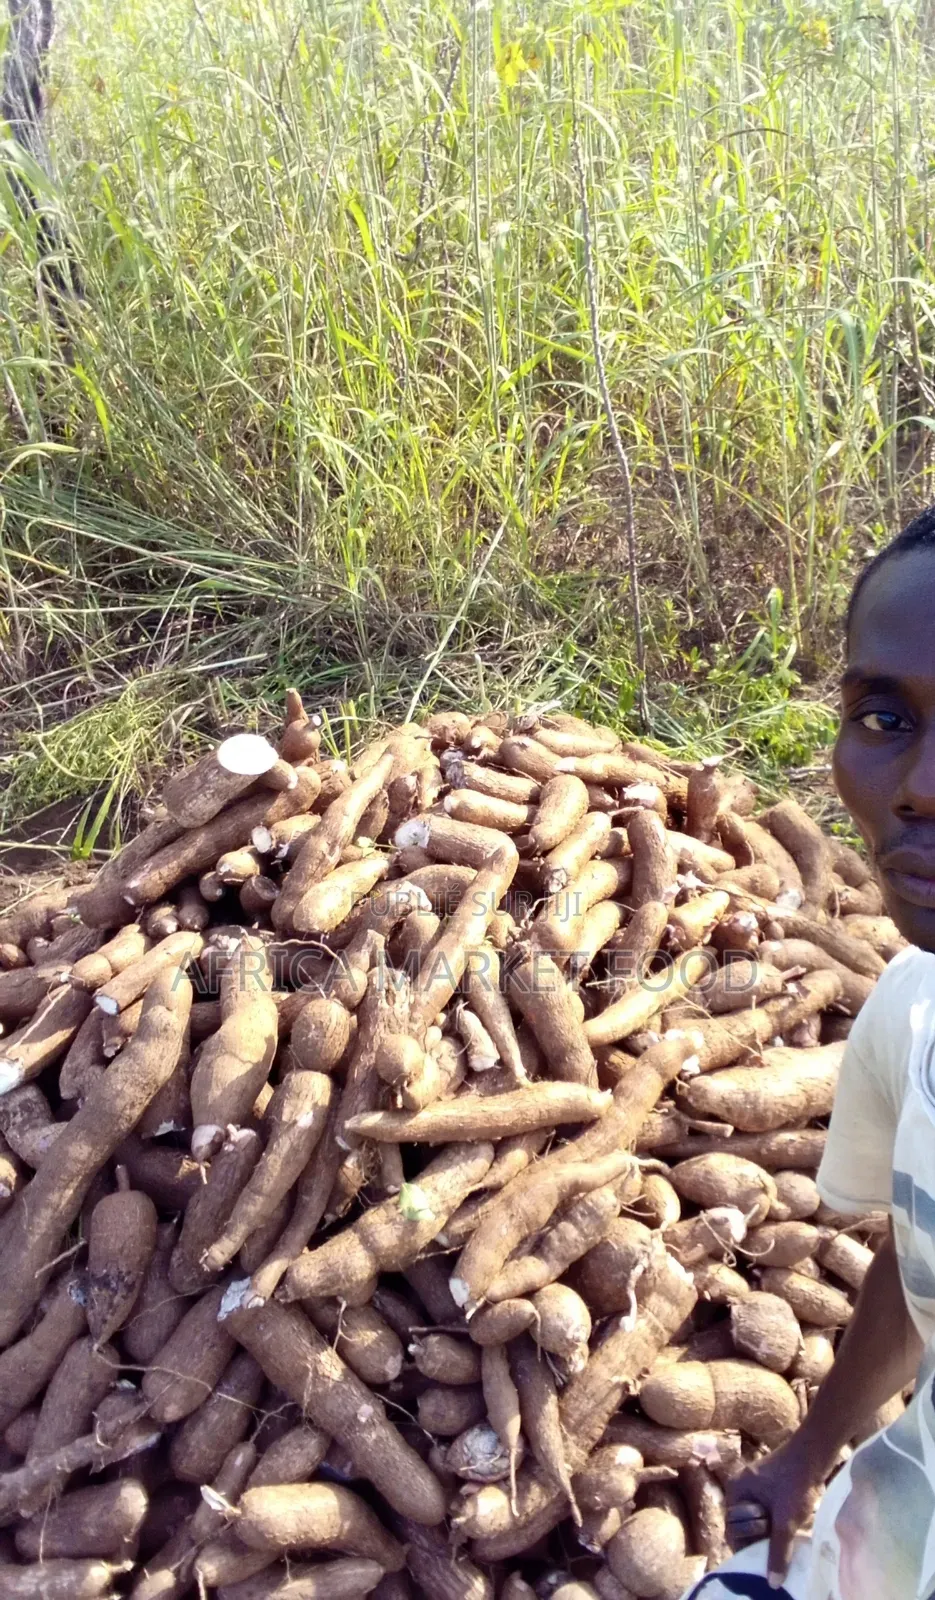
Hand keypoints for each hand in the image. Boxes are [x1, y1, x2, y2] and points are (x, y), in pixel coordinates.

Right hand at [726, 1436, 825, 1586]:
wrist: (814, 1455)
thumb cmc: (795, 1483)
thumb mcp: (786, 1521)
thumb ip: (778, 1551)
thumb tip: (772, 1583)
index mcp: (735, 1492)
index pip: (732, 1530)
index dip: (750, 1541)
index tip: (768, 1538)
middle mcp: (738, 1490)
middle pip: (742, 1528)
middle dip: (759, 1534)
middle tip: (776, 1528)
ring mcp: (751, 1489)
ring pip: (755, 1523)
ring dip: (769, 1530)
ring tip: (784, 1527)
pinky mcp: (765, 1490)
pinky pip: (763, 1514)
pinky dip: (773, 1523)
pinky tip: (786, 1524)